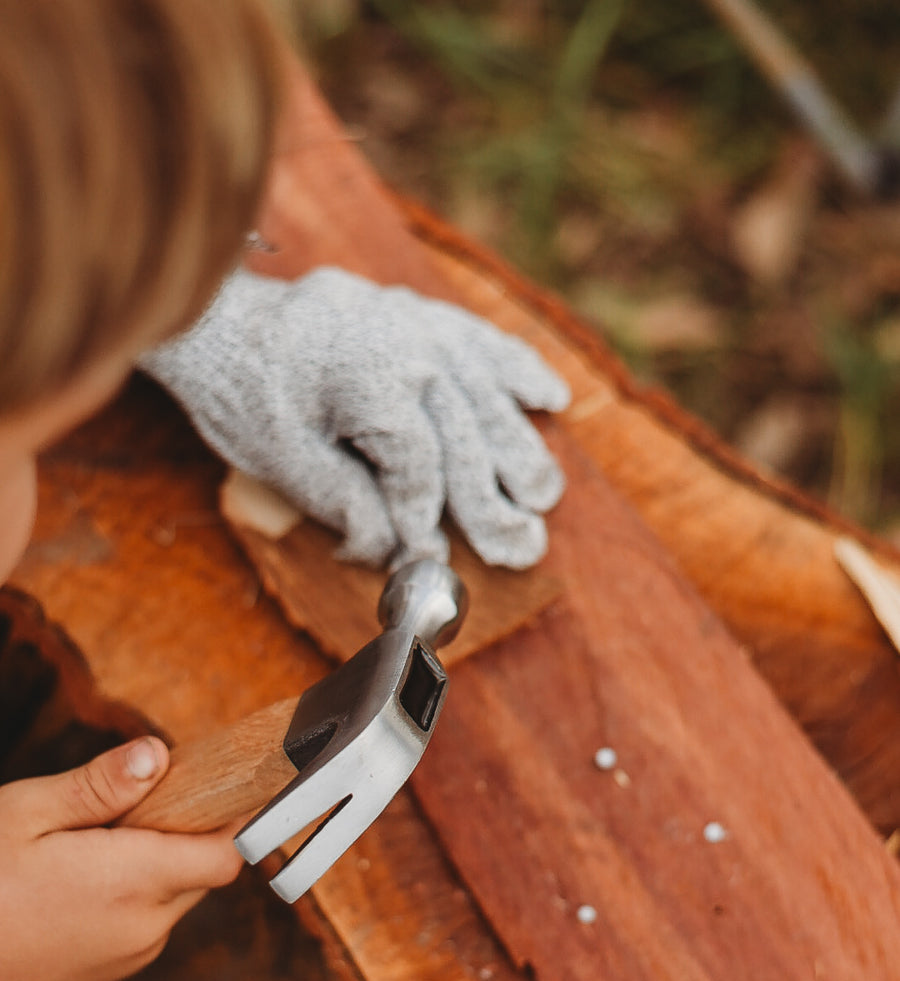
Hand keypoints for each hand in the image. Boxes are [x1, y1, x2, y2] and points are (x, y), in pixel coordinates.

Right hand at [0, 737, 241, 980]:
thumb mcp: (24, 815)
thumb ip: (98, 787)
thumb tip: (158, 754)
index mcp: (134, 883)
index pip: (224, 853)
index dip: (225, 814)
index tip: (207, 780)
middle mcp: (146, 927)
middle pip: (202, 870)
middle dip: (183, 830)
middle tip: (132, 801)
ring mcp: (130, 956)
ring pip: (175, 896)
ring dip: (157, 862)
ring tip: (94, 840)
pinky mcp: (109, 971)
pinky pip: (147, 921)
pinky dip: (134, 892)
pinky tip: (81, 876)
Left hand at [140, 267, 570, 568]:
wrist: (215, 319)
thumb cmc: (242, 394)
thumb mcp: (283, 463)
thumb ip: (348, 506)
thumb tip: (401, 553)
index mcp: (370, 377)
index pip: (420, 465)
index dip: (425, 517)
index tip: (425, 558)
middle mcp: (406, 342)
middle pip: (466, 434)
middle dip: (492, 500)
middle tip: (523, 549)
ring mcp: (414, 320)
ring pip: (485, 393)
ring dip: (518, 447)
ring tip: (543, 495)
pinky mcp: (415, 312)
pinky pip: (480, 340)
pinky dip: (516, 368)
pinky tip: (551, 400)